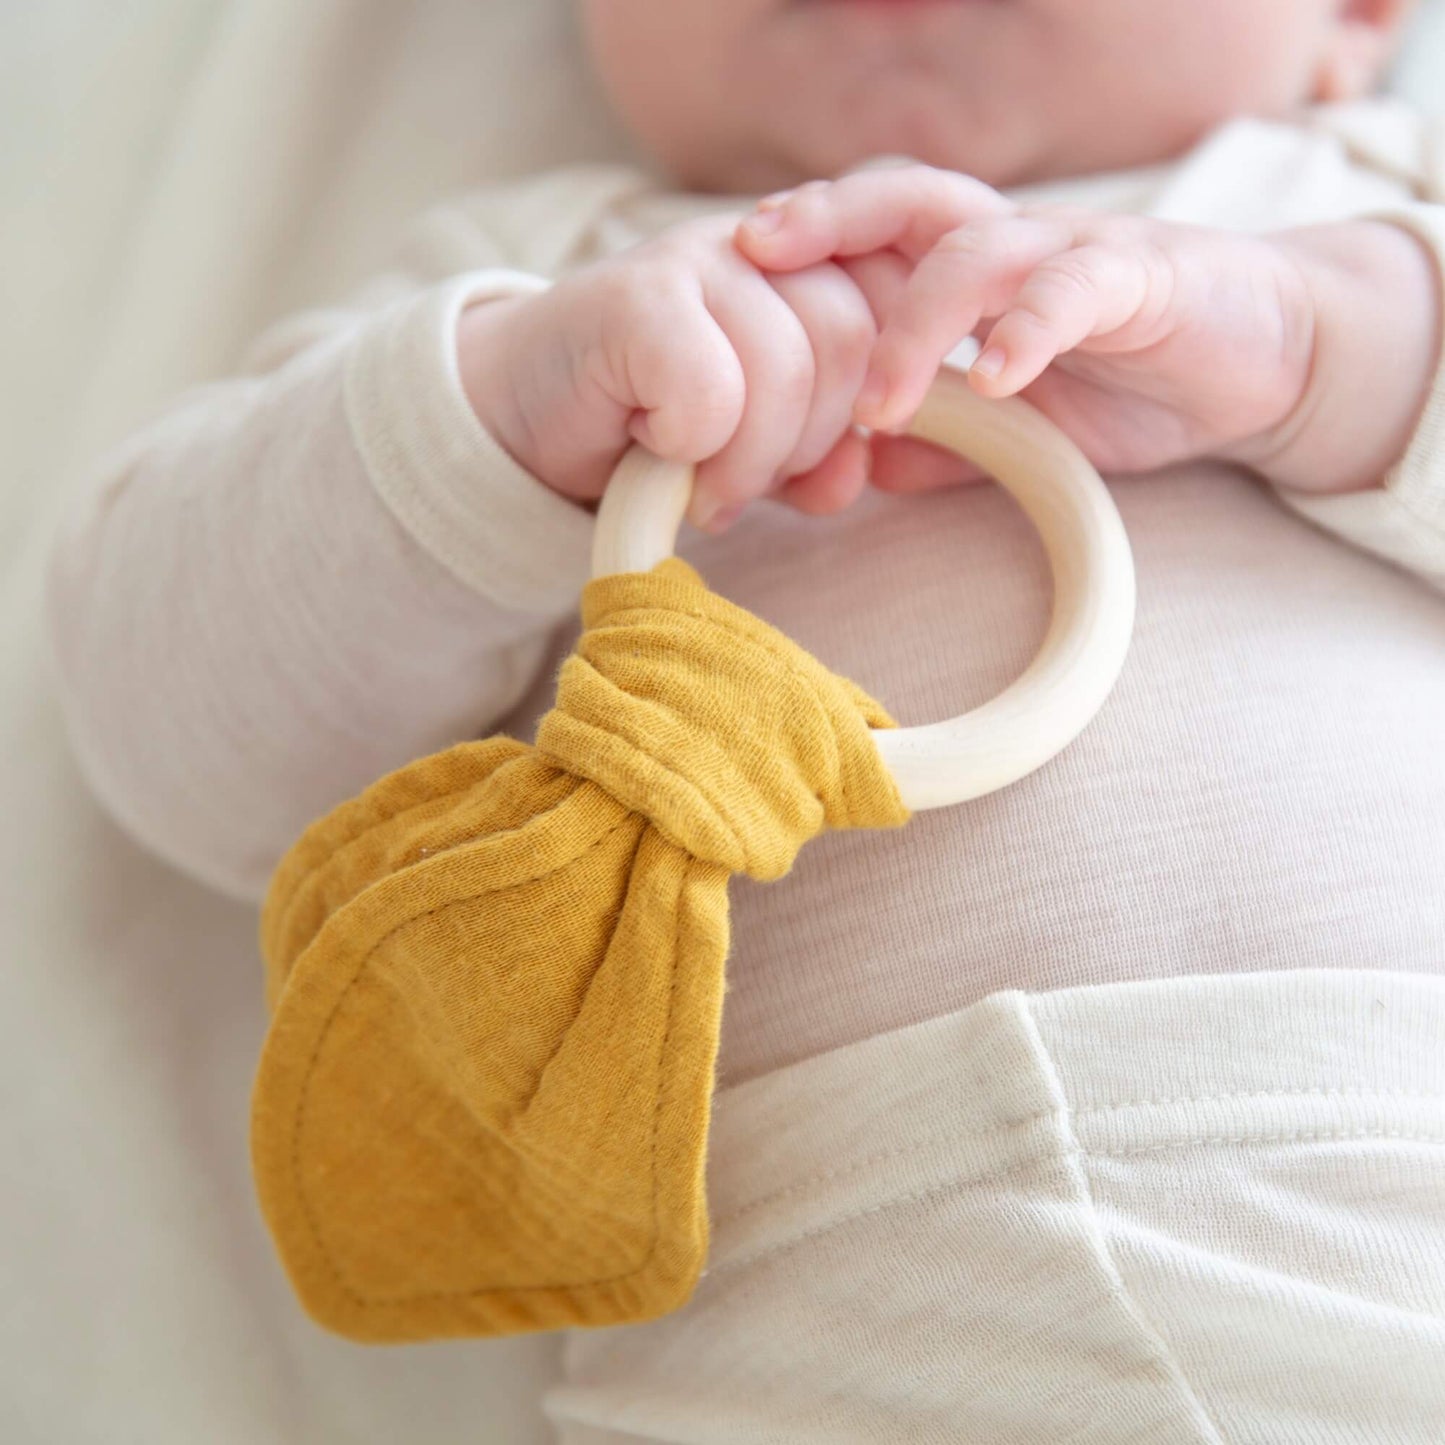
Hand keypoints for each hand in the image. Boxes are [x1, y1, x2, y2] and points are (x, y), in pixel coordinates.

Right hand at [457, 213, 921, 531]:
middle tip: (749, 481)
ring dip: (749, 461)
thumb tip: (855, 476)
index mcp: (811, 259)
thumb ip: (820, 456)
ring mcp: (696, 256)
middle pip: (852, 343)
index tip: (843, 448)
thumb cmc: (654, 427)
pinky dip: (691, 448)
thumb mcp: (760, 448)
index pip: (901, 300)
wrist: (527, 414)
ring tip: (708, 488)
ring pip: (786, 370)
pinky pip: (711, 394)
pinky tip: (655, 450)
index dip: (887, 386)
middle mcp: (762, 241)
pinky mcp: (635, 295)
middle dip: (810, 442)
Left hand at [736, 165, 1441, 495]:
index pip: (868, 237)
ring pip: (973, 249)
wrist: (1254, 362)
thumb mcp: (1008, 432)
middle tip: (758, 258)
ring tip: (880, 404)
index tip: (726, 285)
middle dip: (826, 221)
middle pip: (902, 200)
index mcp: (967, 272)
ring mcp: (1070, 255)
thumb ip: (934, 443)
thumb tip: (852, 468)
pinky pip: (1076, 287)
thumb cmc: (1121, 383)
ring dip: (916, 322)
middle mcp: (1008, 245)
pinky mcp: (1139, 277)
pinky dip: (1033, 328)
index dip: (800, 248)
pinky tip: (1000, 377)